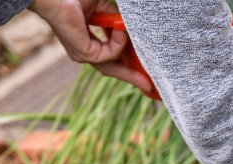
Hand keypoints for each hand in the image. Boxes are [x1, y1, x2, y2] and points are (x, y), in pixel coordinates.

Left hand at [29, 0, 151, 91]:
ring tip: (147, 72)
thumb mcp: (103, 8)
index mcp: (86, 41)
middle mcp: (83, 51)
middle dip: (131, 77)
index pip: (109, 57)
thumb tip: (130, 25)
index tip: (142, 67)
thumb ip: (116, 18)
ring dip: (131, 70)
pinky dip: (119, 42)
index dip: (126, 63)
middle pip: (111, 69)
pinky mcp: (85, 54)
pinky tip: (120, 28)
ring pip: (113, 67)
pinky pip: (111, 53)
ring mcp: (83, 54)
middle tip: (149, 87)